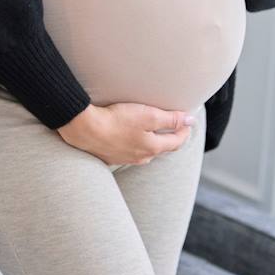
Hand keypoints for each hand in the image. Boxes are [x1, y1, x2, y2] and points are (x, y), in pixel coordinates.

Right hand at [56, 102, 196, 165]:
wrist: (85, 129)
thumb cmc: (117, 120)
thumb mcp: (148, 116)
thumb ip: (170, 119)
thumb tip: (190, 121)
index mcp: (152, 148)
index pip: (176, 142)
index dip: (184, 131)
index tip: (188, 122)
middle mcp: (140, 157)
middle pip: (161, 148)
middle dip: (169, 138)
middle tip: (174, 127)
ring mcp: (124, 158)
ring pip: (144, 152)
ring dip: (151, 143)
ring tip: (152, 132)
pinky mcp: (110, 156)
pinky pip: (128, 151)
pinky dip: (134, 144)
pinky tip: (128, 137)